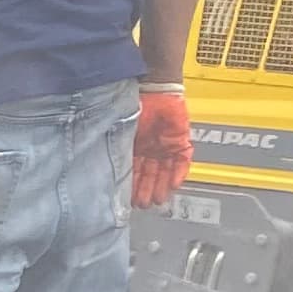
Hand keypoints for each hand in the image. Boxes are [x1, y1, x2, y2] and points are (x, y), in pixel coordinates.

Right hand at [132, 84, 192, 209]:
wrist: (155, 87)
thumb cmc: (133, 104)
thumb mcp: (122, 131)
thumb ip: (120, 150)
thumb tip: (109, 171)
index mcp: (135, 146)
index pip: (134, 171)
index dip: (132, 185)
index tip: (128, 199)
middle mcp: (151, 148)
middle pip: (150, 174)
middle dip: (146, 190)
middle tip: (143, 204)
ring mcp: (166, 146)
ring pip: (165, 171)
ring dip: (162, 186)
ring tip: (157, 200)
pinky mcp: (180, 141)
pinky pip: (182, 161)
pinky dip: (179, 173)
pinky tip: (175, 185)